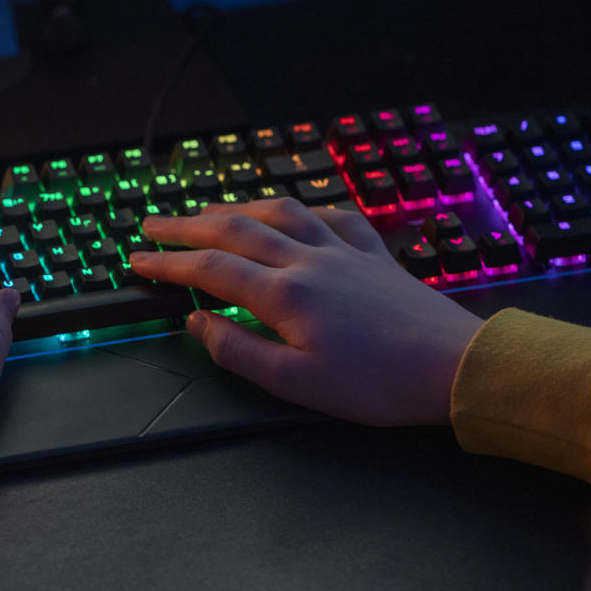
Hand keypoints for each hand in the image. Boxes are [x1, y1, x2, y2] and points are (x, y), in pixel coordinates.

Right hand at [129, 198, 483, 425]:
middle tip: (152, 224)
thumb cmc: (376, 385)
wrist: (455, 367)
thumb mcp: (295, 384)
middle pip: (234, 229)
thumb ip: (238, 351)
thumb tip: (196, 325)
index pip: (209, 270)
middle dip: (186, 225)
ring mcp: (343, 253)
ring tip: (211, 211)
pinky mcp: (375, 256)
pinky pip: (335, 218)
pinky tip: (300, 214)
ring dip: (238, 206)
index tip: (135, 261)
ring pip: (280, 212)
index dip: (167, 264)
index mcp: (284, 295)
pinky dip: (308, 210)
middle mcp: (308, 262)